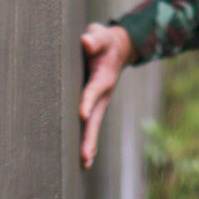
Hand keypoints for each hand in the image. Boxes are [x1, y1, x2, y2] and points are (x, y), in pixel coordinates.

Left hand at [79, 21, 135, 168]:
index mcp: (102, 75)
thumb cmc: (103, 41)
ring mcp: (101, 101)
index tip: (82, 114)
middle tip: (84, 155)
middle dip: (90, 135)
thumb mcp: (99, 36)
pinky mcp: (96, 105)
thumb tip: (85, 41)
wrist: (117, 49)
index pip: (94, 89)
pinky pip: (92, 125)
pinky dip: (89, 141)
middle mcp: (103, 92)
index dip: (88, 100)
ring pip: (94, 125)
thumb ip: (93, 39)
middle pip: (96, 117)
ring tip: (84, 163)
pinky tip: (84, 159)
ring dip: (89, 143)